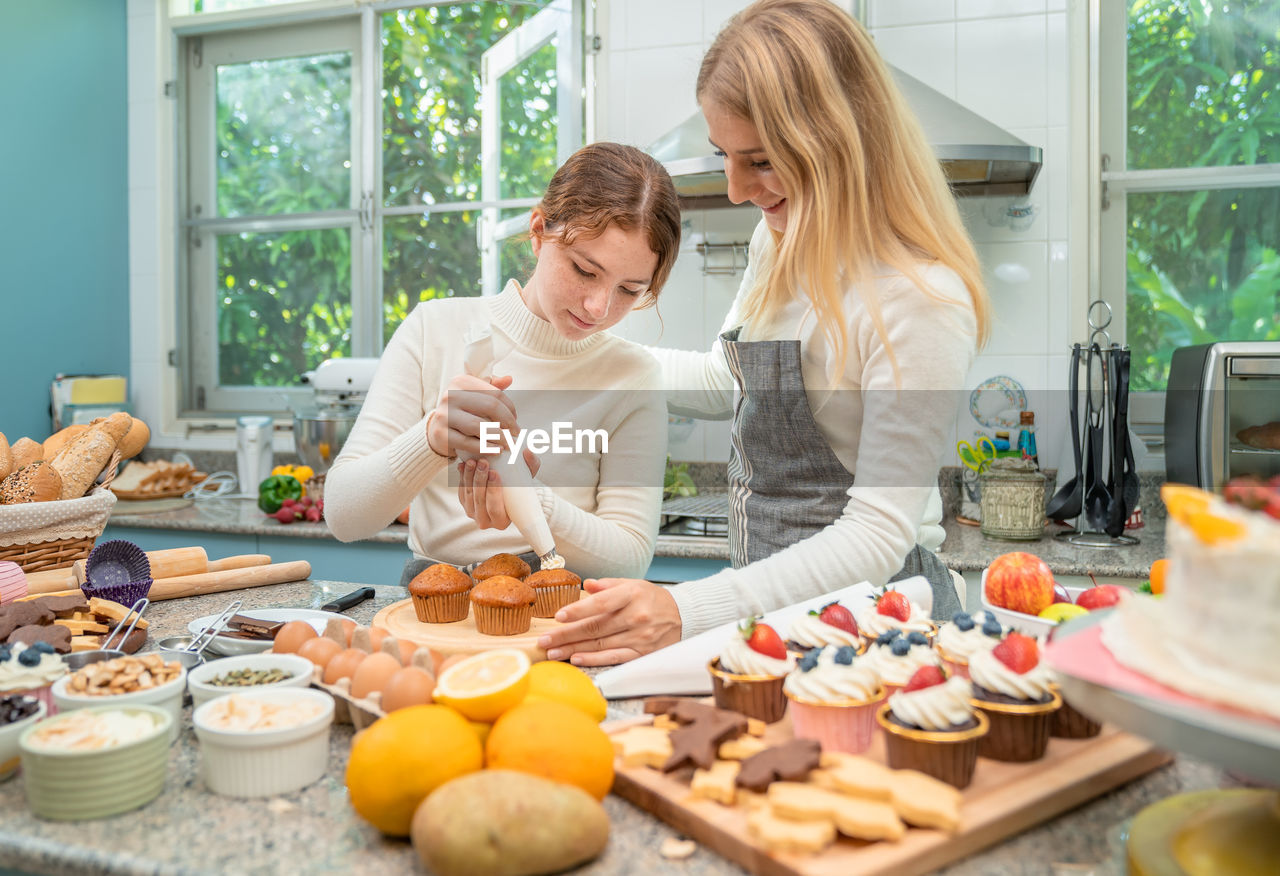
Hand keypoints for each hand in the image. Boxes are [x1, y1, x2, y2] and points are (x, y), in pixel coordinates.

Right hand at [427, 373, 518, 458]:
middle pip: (490, 407)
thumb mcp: (474, 395)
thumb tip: (509, 379)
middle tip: (516, 433)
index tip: (516, 420)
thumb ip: (492, 386)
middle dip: (508, 422)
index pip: (495, 394)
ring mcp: (444, 415)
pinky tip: (497, 450)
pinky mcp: (441, 434)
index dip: (510, 408)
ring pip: (480, 426)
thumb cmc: (461, 411)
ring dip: (500, 437)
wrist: (436, 429)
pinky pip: (469, 443)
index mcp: (461, 382)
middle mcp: (450, 395)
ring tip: (509, 443)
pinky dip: (486, 448)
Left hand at [457, 449, 541, 529]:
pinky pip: (461, 490)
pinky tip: (464, 464)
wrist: (508, 493)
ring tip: (473, 461)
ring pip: (468, 494)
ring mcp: (472, 513)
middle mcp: (485, 521)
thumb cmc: (521, 489)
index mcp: (502, 522)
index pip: (495, 508)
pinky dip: (462, 477)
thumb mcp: (528, 478)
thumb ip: (532, 465)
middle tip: (483, 462)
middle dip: (480, 480)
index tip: (495, 473)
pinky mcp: (464, 504)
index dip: (493, 491)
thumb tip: (528, 452)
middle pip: (479, 500)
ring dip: (469, 476)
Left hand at [538, 578, 681, 665]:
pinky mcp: (643, 653)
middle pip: (595, 627)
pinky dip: (594, 660)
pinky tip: (576, 659)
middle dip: (566, 635)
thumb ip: (608, 585)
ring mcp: (640, 637)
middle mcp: (636, 616)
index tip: (558, 617)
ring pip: (601, 645)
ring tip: (553, 652)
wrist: (683, 615)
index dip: (578, 611)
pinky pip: (614, 658)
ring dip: (573, 649)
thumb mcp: (633, 585)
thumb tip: (586, 585)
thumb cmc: (653, 599)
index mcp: (632, 595)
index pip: (601, 604)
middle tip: (545, 641)